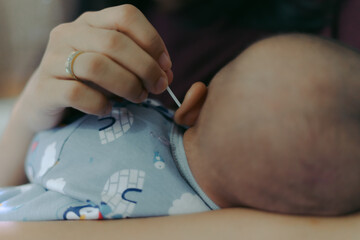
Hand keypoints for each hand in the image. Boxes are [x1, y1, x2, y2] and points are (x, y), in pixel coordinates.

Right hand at [15, 4, 172, 132]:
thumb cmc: (89, 81)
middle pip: (115, 42)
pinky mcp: (44, 87)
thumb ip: (141, 66)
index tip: (166, 66)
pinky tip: (108, 109)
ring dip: (127, 85)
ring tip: (138, 98)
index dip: (152, 40)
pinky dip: (100, 104)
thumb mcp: (116, 67)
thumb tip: (167, 75)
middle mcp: (69, 33)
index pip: (126, 16)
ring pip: (97, 66)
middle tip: (157, 87)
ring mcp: (52, 59)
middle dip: (145, 67)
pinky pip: (77, 93)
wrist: (46, 100)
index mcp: (91, 22)